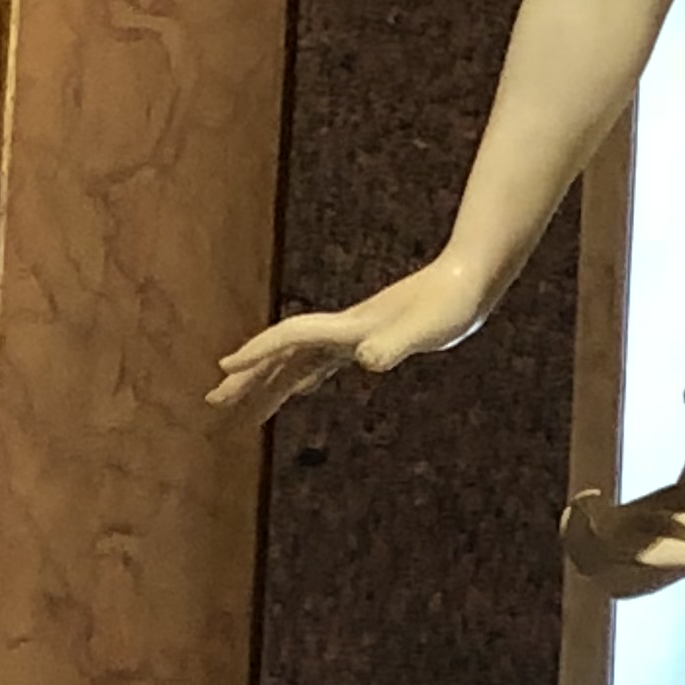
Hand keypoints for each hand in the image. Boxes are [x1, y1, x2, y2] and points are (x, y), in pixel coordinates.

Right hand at [207, 255, 489, 424]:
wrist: (471, 278)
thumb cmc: (452, 303)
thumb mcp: (427, 328)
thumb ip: (397, 342)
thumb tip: (367, 360)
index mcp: (350, 328)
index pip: (292, 339)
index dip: (259, 354)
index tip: (225, 371)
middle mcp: (345, 329)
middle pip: (284, 353)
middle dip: (249, 377)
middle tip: (214, 401)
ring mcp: (355, 333)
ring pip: (299, 360)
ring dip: (269, 381)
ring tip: (241, 406)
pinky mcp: (370, 338)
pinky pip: (323, 361)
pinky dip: (303, 376)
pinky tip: (298, 389)